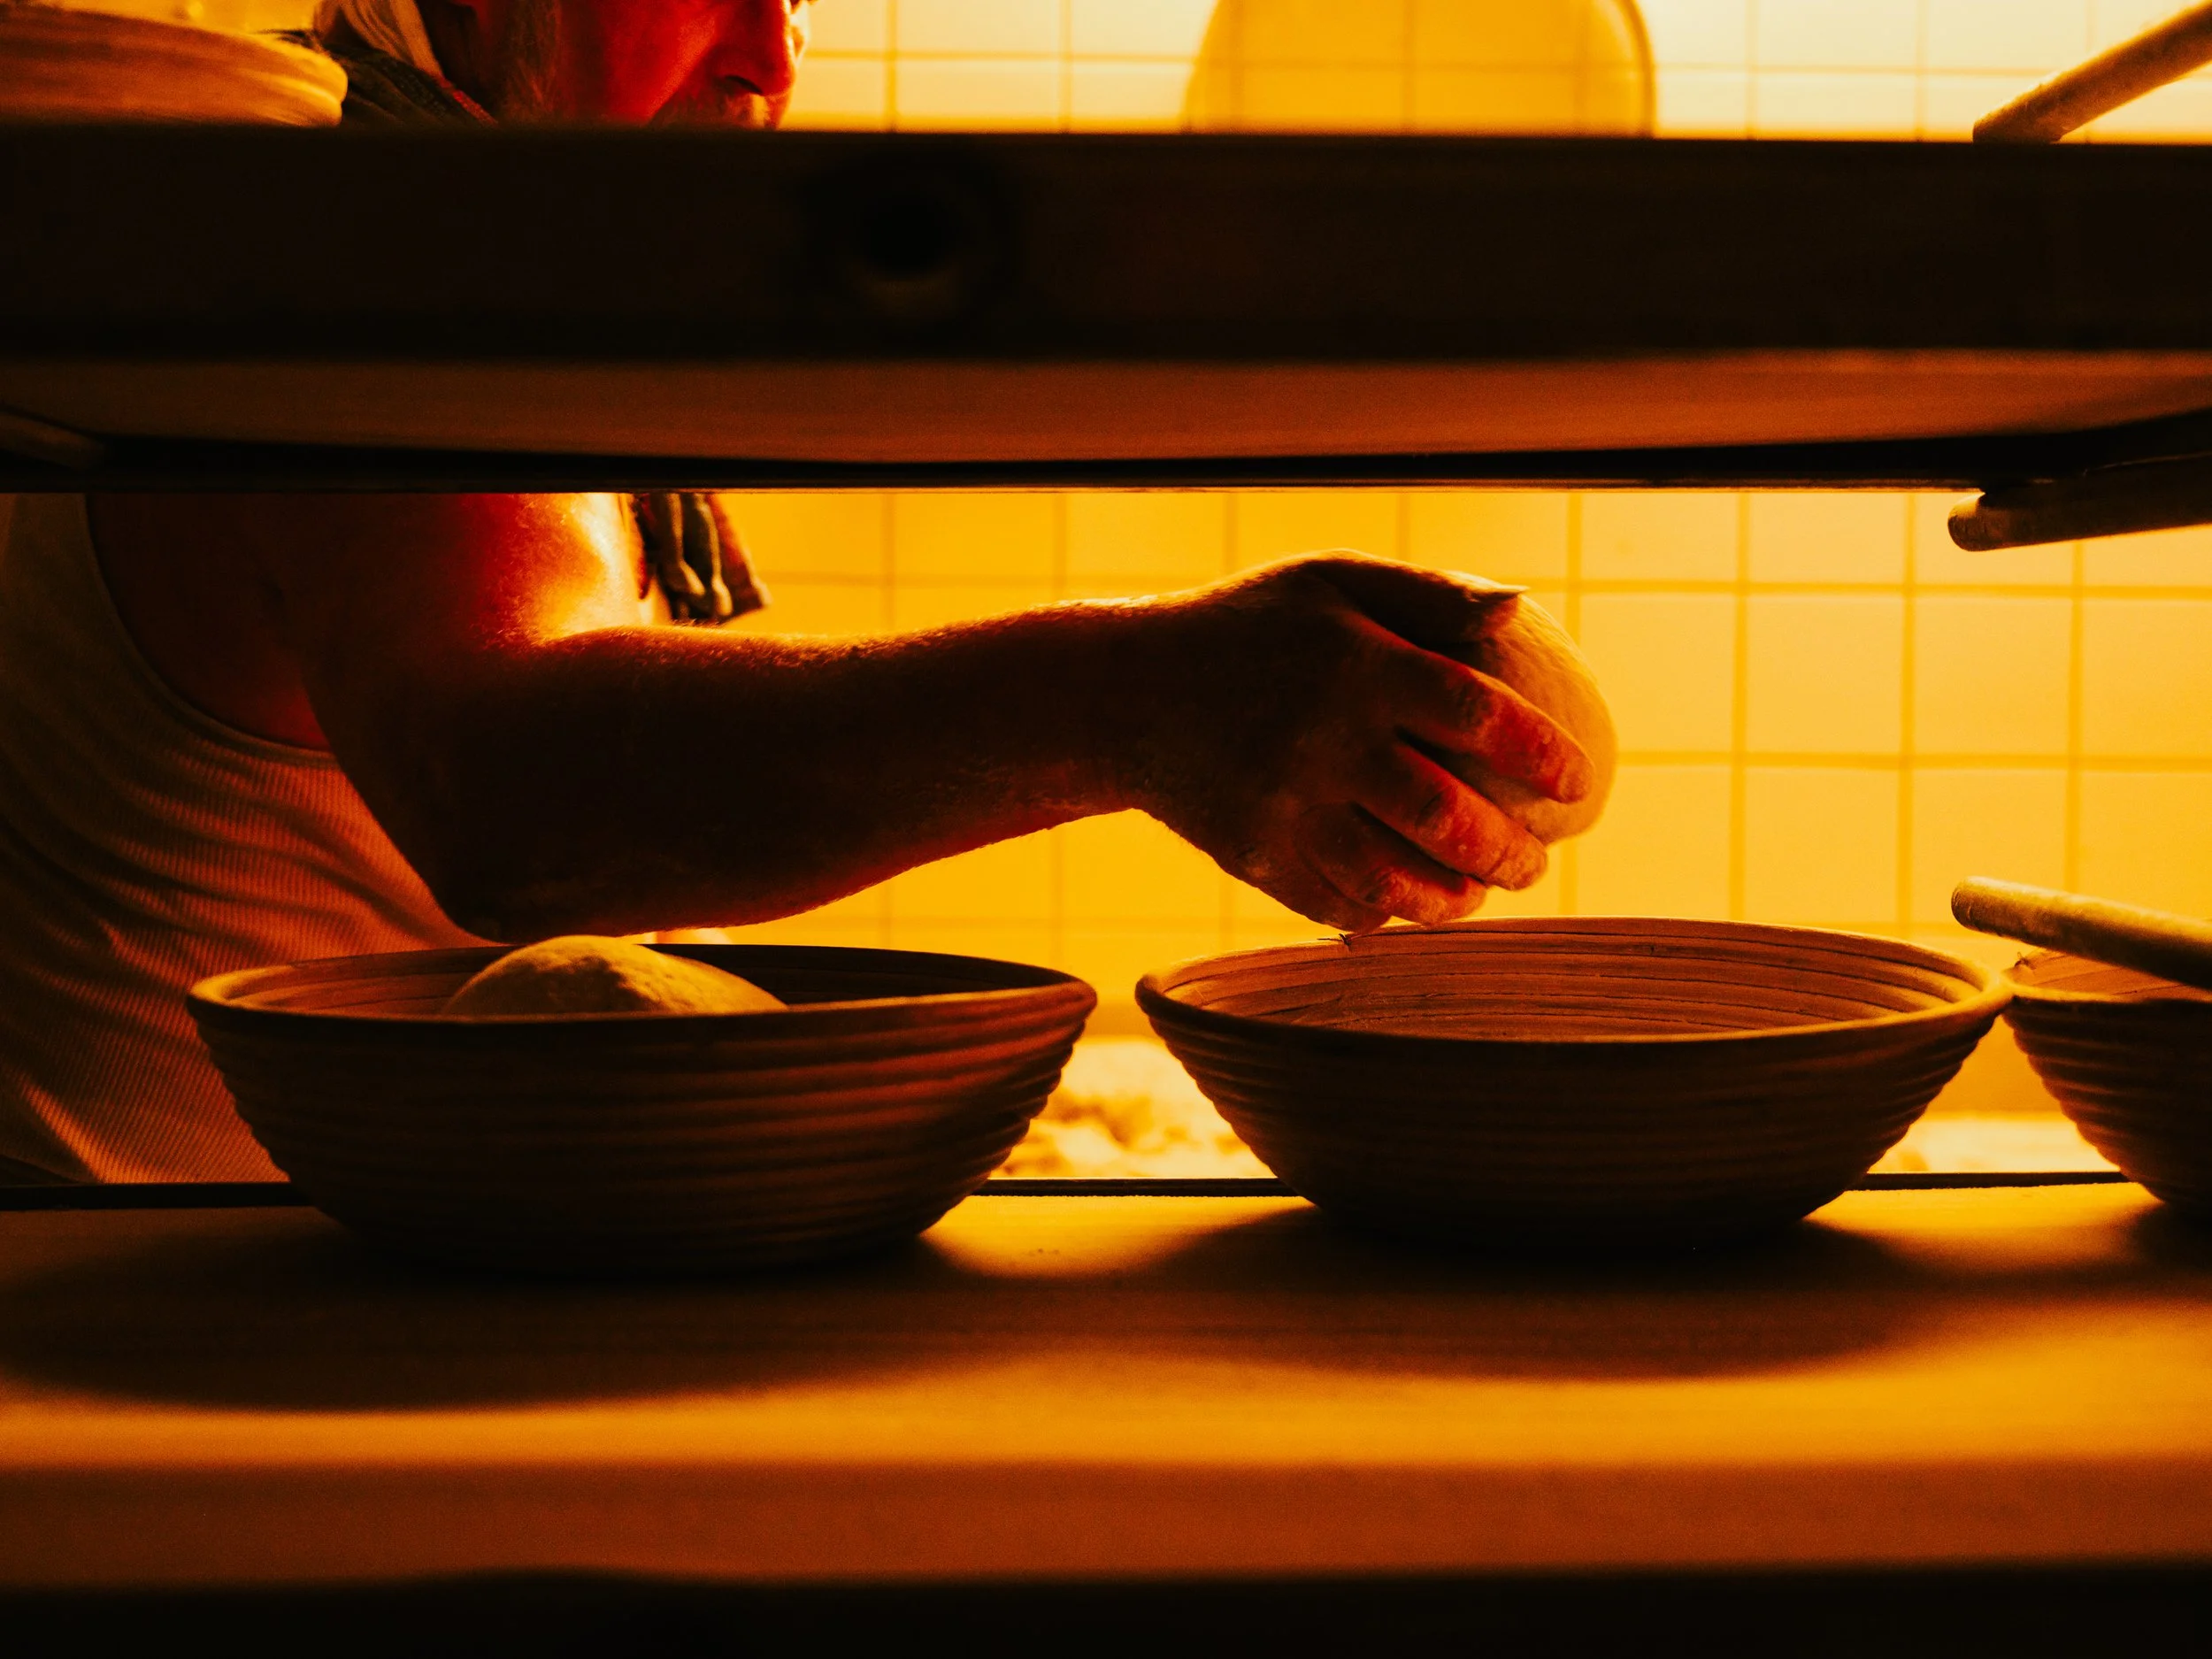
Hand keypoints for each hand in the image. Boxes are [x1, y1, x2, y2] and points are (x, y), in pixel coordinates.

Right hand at [1128, 554, 1595, 931]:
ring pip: (1396, 880)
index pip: (1479, 713)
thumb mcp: (1329, 580)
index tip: (1579, 782)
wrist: (1124, 691)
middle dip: (1512, 854)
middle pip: (1447, 816)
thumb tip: (1520, 605)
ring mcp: (1283, 803)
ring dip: (1455, 901)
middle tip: (1536, 862)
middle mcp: (1322, 735)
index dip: (1543, 754)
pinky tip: (1410, 903)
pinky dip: (1386, 913)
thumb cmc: (1251, 628)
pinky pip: (1338, 904)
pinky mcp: (1251, 854)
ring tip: (1480, 894)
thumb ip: (1426, 594)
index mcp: (1357, 661)